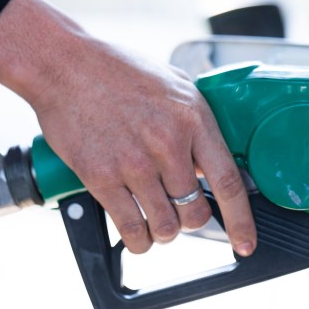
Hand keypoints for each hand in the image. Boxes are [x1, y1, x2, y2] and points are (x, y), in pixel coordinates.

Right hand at [0, 0, 256, 255]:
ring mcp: (134, 164)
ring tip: (156, 221)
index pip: (229, 182)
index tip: (245, 243)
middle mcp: (167, 144)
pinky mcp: (101, 178)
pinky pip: (130, 229)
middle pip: (196, 212)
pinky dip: (138, 240)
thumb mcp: (174, 86)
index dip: (241, 221)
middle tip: (181, 212)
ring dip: (164, 232)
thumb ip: (194, 125)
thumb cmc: (119, 70)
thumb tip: (206, 166)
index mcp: (193, 119)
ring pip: (165, 227)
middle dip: (192, 220)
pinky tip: (138, 235)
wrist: (64, 65)